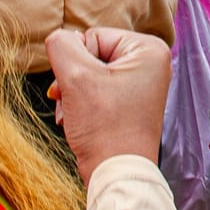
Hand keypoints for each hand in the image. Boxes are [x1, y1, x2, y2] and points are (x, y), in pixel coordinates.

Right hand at [45, 27, 171, 184]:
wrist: (116, 173)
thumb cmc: (105, 128)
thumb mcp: (76, 77)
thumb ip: (61, 46)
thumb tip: (58, 38)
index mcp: (148, 50)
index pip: (93, 36)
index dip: (76, 61)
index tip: (77, 88)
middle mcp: (150, 64)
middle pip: (93, 54)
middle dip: (74, 78)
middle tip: (68, 100)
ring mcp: (141, 85)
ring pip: (91, 74)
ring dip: (74, 92)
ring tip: (71, 112)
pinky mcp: (131, 103)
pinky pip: (98, 90)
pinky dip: (82, 104)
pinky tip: (77, 119)